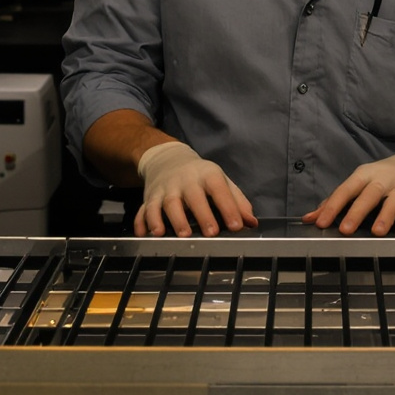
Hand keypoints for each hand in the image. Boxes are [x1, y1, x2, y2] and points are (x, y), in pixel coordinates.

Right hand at [134, 140, 255, 236]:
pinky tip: (145, 234)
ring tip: (181, 235)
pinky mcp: (149, 198)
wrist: (167, 159)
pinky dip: (142, 222)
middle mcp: (185, 181)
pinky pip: (144, 210)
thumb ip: (237, 202)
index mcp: (207, 175)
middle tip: (210, 233)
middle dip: (202, 215)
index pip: (219, 189)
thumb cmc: (200, 177)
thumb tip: (252, 223)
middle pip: (192, 197)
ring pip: (166, 203)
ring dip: (173, 219)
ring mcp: (165, 189)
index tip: (236, 226)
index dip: (228, 207)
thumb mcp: (221, 182)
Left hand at [308, 146, 394, 235]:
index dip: (333, 206)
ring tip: (379, 232)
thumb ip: (336, 201)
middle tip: (347, 230)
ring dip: (388, 216)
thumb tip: (309, 219)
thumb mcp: (362, 182)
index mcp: (367, 175)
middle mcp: (388, 179)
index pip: (347, 189)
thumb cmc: (386, 177)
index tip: (321, 223)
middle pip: (372, 194)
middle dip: (358, 212)